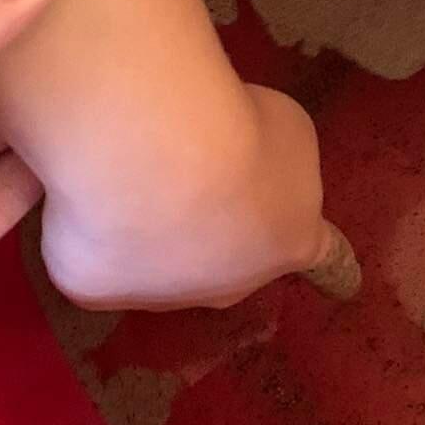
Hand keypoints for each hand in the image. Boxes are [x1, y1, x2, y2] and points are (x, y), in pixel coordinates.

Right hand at [39, 83, 355, 312]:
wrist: (156, 151)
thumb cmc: (241, 130)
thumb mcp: (286, 131)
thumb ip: (272, 155)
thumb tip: (236, 165)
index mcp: (292, 241)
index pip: (326, 259)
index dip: (336, 271)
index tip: (348, 286)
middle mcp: (230, 284)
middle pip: (226, 265)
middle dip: (212, 235)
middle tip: (184, 175)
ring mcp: (160, 294)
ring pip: (153, 265)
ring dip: (144, 231)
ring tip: (119, 171)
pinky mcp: (93, 287)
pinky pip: (92, 253)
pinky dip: (85, 224)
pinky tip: (76, 188)